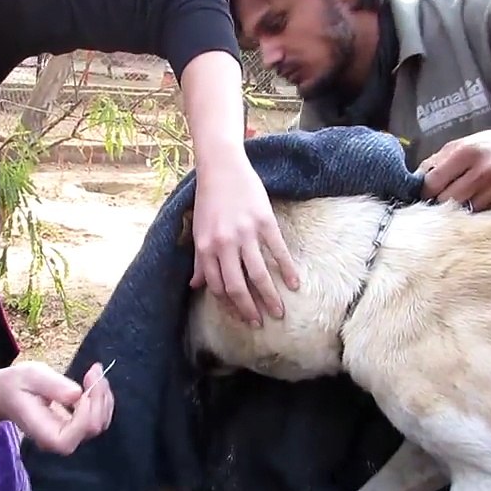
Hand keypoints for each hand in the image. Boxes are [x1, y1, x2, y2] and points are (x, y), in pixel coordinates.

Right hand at [0, 361, 113, 455]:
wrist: (9, 393)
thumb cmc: (18, 385)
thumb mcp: (31, 376)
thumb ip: (51, 385)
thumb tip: (76, 394)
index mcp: (44, 434)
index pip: (72, 436)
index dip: (84, 413)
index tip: (82, 386)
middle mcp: (60, 440)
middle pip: (92, 427)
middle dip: (98, 397)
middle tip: (93, 369)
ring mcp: (71, 435)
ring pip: (100, 422)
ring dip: (103, 395)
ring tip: (94, 372)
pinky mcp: (77, 427)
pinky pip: (99, 416)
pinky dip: (102, 397)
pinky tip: (94, 381)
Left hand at [190, 153, 300, 326]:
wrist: (223, 168)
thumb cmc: (209, 200)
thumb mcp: (198, 231)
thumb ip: (199, 261)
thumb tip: (196, 286)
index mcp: (206, 248)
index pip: (217, 286)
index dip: (230, 305)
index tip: (241, 316)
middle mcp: (224, 243)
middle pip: (237, 286)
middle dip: (249, 309)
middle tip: (260, 323)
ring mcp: (246, 233)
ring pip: (258, 274)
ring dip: (269, 297)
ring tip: (279, 312)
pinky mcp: (265, 221)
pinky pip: (277, 251)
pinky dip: (287, 269)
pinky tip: (294, 283)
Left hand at [419, 129, 490, 209]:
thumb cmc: (490, 147)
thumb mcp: (462, 144)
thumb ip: (437, 161)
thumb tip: (413, 179)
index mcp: (466, 152)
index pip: (433, 182)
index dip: (425, 192)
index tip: (425, 194)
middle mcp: (482, 170)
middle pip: (446, 200)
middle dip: (439, 203)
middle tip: (440, 202)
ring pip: (464, 212)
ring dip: (458, 211)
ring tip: (460, 202)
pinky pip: (483, 215)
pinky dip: (476, 213)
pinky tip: (478, 202)